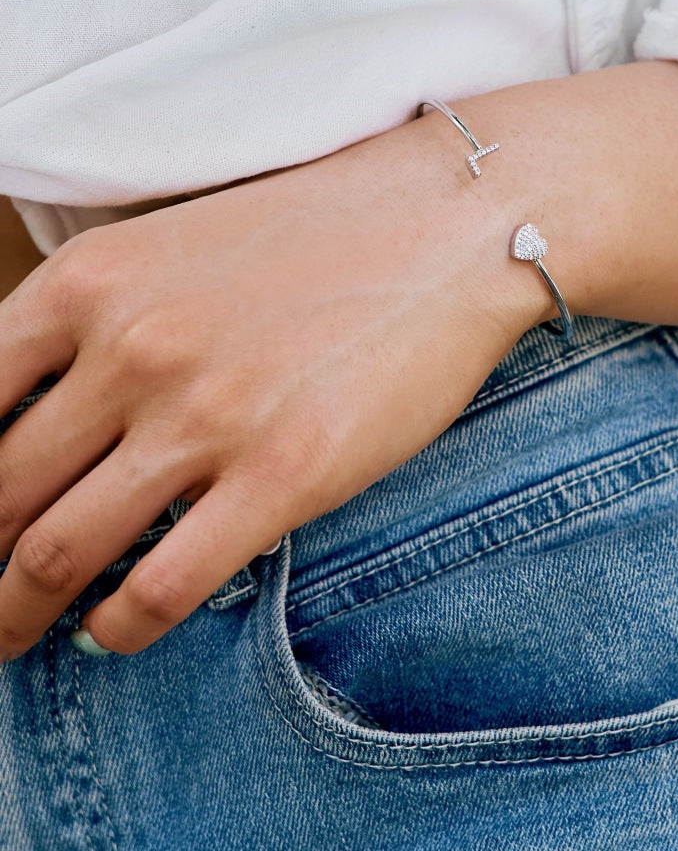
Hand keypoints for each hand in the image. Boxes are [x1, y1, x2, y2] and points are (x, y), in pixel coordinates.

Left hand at [0, 60, 677, 659]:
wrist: (452, 225)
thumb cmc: (327, 233)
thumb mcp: (183, 246)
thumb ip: (103, 321)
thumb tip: (53, 414)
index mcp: (91, 285)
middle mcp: (131, 350)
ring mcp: (206, 414)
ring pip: (55, 552)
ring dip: (15, 612)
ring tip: (16, 635)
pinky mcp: (284, 473)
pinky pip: (161, 587)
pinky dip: (118, 626)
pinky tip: (116, 630)